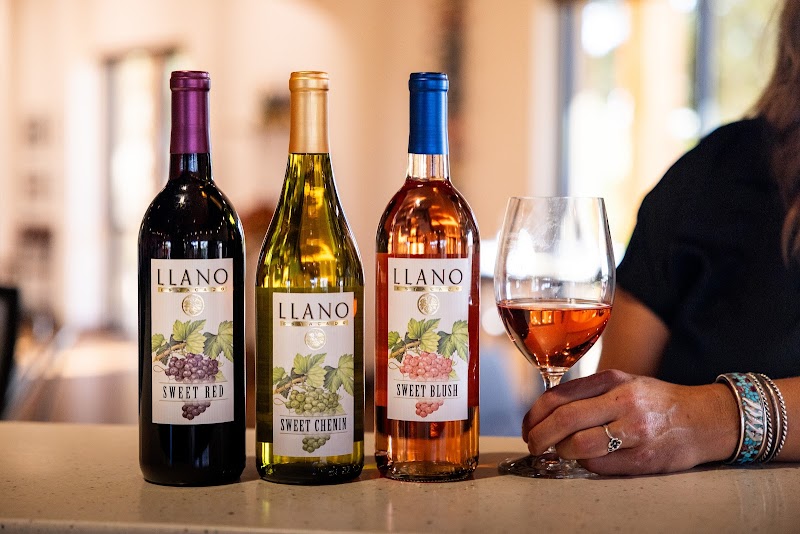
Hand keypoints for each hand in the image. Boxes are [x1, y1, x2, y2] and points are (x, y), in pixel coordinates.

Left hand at [521, 370, 739, 474]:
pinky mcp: (645, 458)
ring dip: (563, 452)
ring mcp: (635, 431)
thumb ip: (589, 393)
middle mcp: (623, 401)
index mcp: (613, 380)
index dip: (535, 414)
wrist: (704, 419)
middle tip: (533, 445)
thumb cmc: (656, 401)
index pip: (560, 395)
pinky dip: (587, 464)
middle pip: (565, 420)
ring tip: (562, 452)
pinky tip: (589, 459)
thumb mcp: (623, 383)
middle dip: (541, 436)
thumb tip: (546, 413)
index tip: (528, 426)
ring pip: (580, 445)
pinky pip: (601, 465)